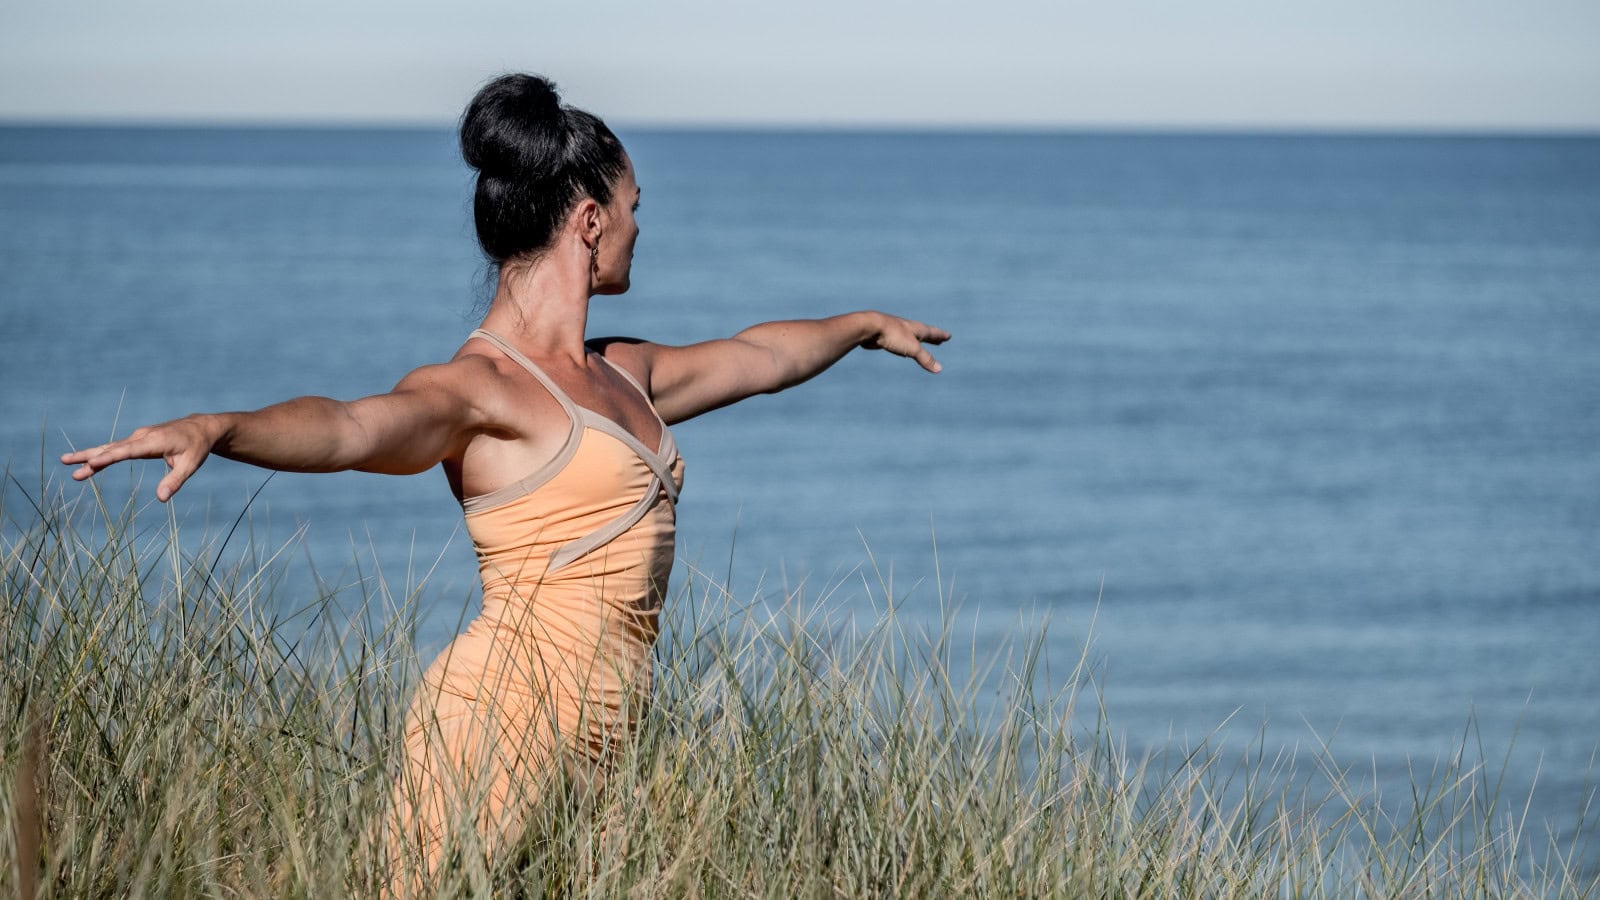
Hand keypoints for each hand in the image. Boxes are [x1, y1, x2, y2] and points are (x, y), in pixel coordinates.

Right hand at [60, 414, 223, 501]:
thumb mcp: (190, 465)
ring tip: (68, 463)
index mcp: (154, 441)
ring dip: (90, 456)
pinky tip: (89, 464)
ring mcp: (139, 437)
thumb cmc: (196, 447)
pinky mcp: (138, 440)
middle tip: (66, 461)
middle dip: (89, 455)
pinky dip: (102, 455)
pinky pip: (117, 449)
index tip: (91, 462)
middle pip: (112, 448)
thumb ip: (175, 481)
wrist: (201, 428)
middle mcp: (142, 436)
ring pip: (111, 448)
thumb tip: (161, 499)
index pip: (127, 451)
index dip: (109, 457)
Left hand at [861, 313, 950, 373]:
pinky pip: (898, 342)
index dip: (940, 335)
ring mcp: (896, 332)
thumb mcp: (913, 348)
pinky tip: (900, 347)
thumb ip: (925, 359)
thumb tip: (939, 369)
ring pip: (910, 337)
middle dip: (931, 338)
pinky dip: (904, 345)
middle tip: (940, 340)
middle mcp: (907, 329)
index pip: (932, 332)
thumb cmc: (893, 335)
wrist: (870, 327)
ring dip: (917, 340)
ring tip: (921, 341)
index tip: (948, 336)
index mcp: (916, 329)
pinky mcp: (885, 337)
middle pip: (922, 334)